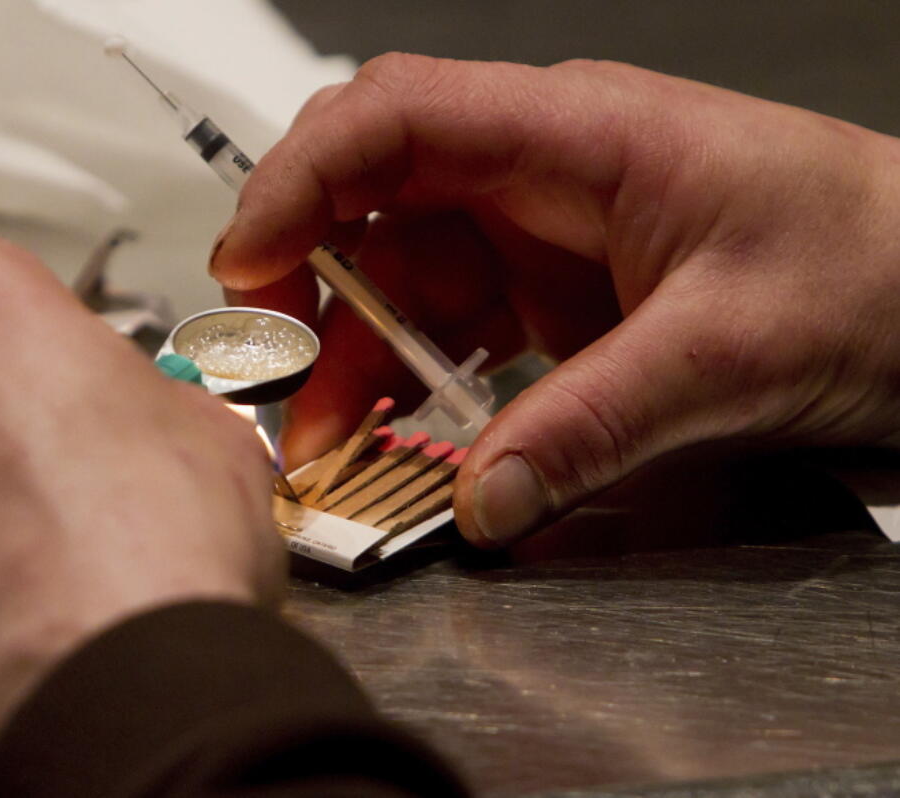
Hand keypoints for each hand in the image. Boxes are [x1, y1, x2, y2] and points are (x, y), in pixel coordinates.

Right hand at [209, 53, 899, 548]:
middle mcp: (544, 174)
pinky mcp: (556, 294)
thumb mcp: (730, 347)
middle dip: (309, 276)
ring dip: (355, 351)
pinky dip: (413, 377)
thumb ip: (595, 424)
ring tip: (328, 433)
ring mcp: (545, 235)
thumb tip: (485, 498)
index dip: (305, 179)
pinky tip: (396, 427)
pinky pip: (454, 325)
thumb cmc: (874, 265)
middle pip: (378, 197)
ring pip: (405, 273)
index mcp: (578, 136)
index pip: (399, 118)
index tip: (251, 258)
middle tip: (273, 361)